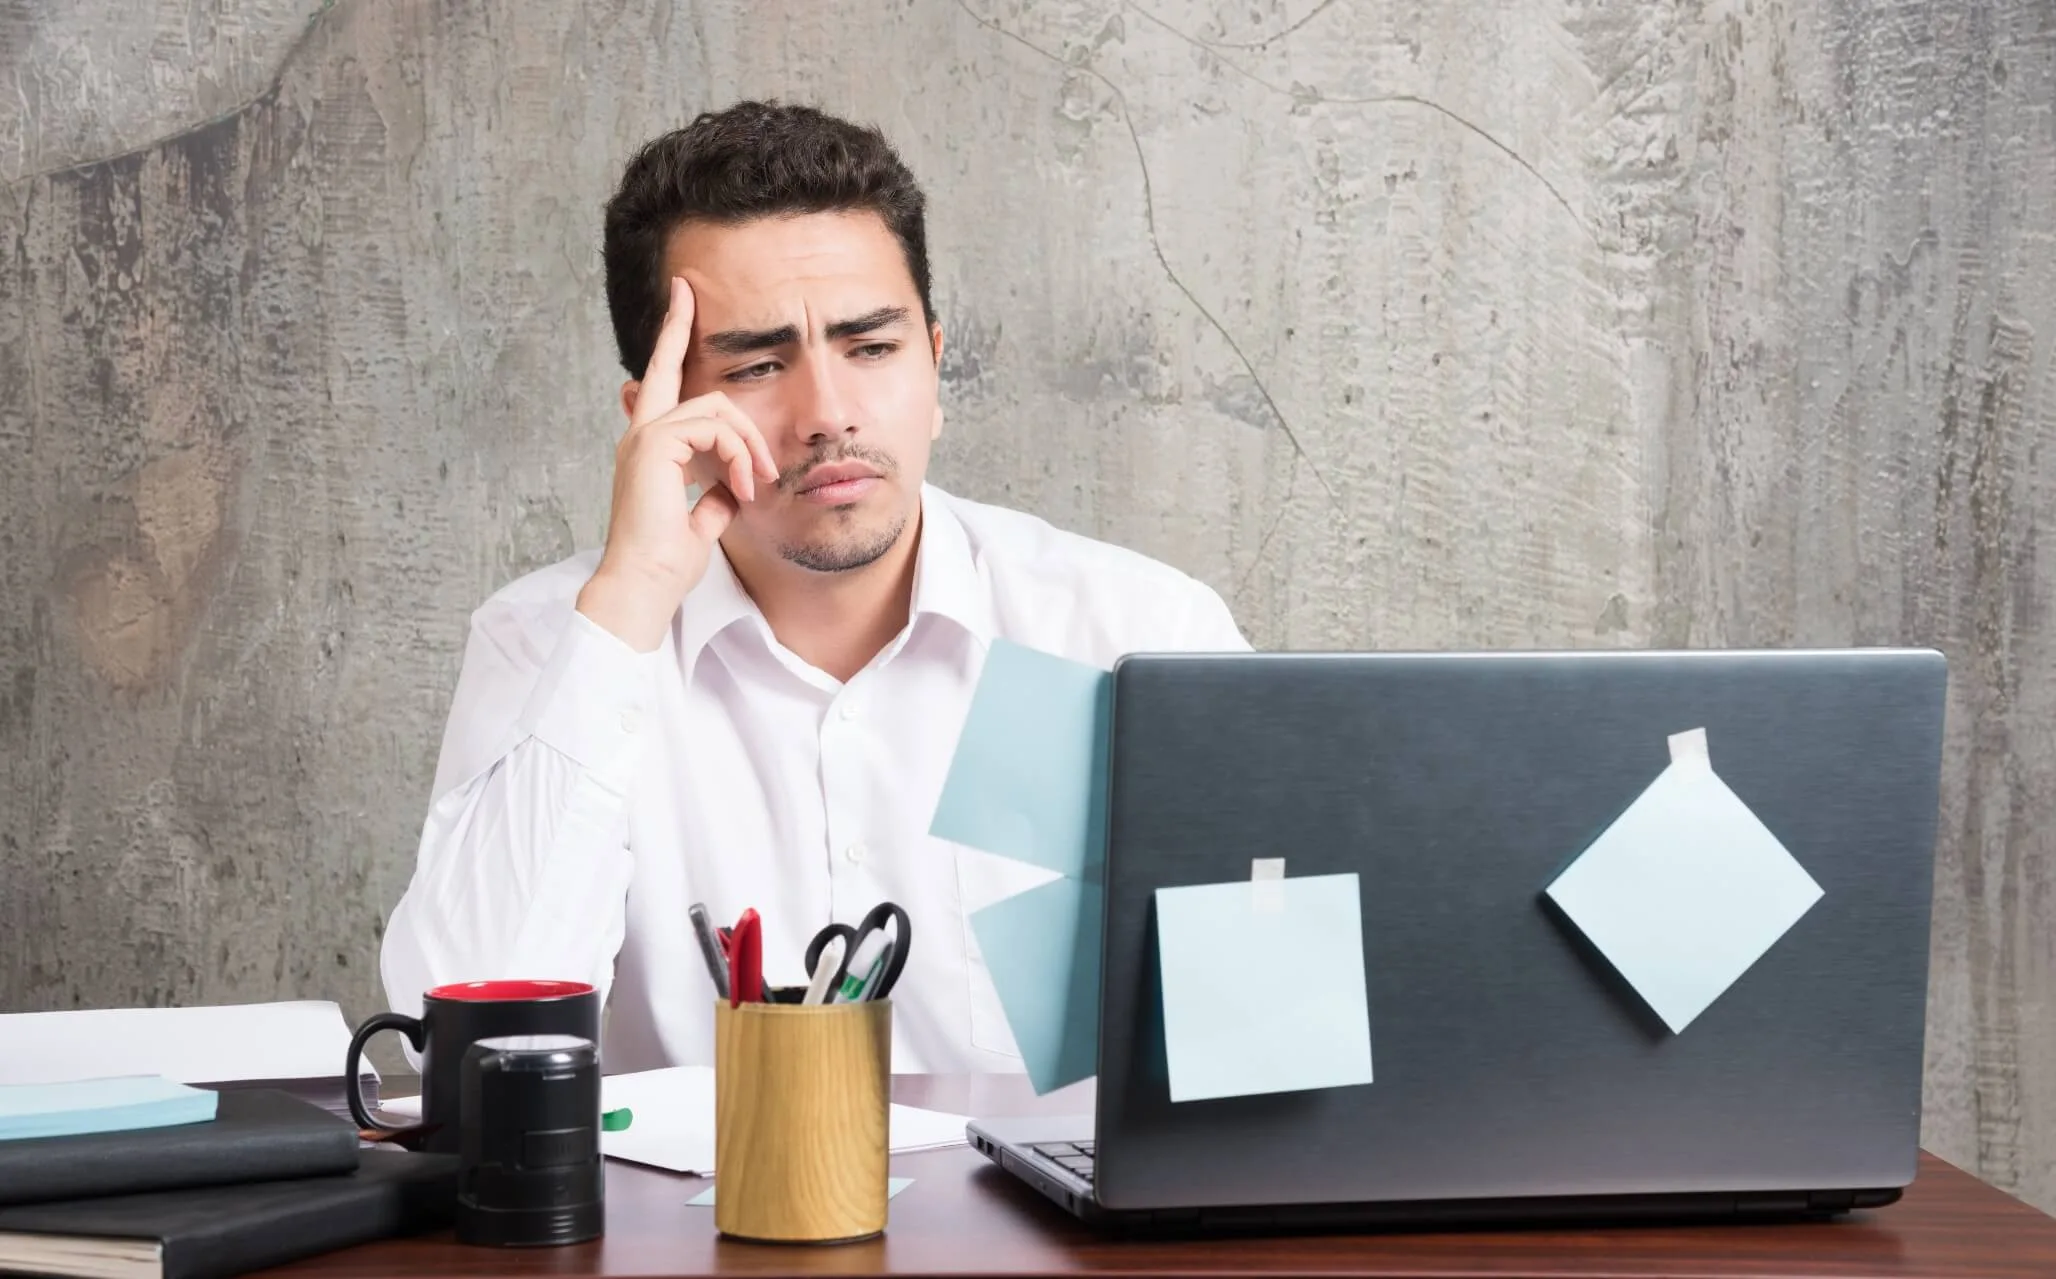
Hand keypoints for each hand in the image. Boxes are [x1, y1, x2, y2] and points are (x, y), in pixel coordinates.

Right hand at [577, 276, 778, 650]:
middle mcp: (640, 435)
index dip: (673, 337)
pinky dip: (736, 457)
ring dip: (744, 444)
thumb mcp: (702, 523)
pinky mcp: (653, 446)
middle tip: (730, 386)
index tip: (683, 294)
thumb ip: (714, 496)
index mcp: (649, 449)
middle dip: (687, 335)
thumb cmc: (666, 565)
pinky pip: (711, 428)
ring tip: (755, 485)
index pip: (661, 383)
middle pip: (671, 368)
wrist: (644, 587)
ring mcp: (643, 437)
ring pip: (711, 407)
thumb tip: (732, 489)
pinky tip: (742, 489)